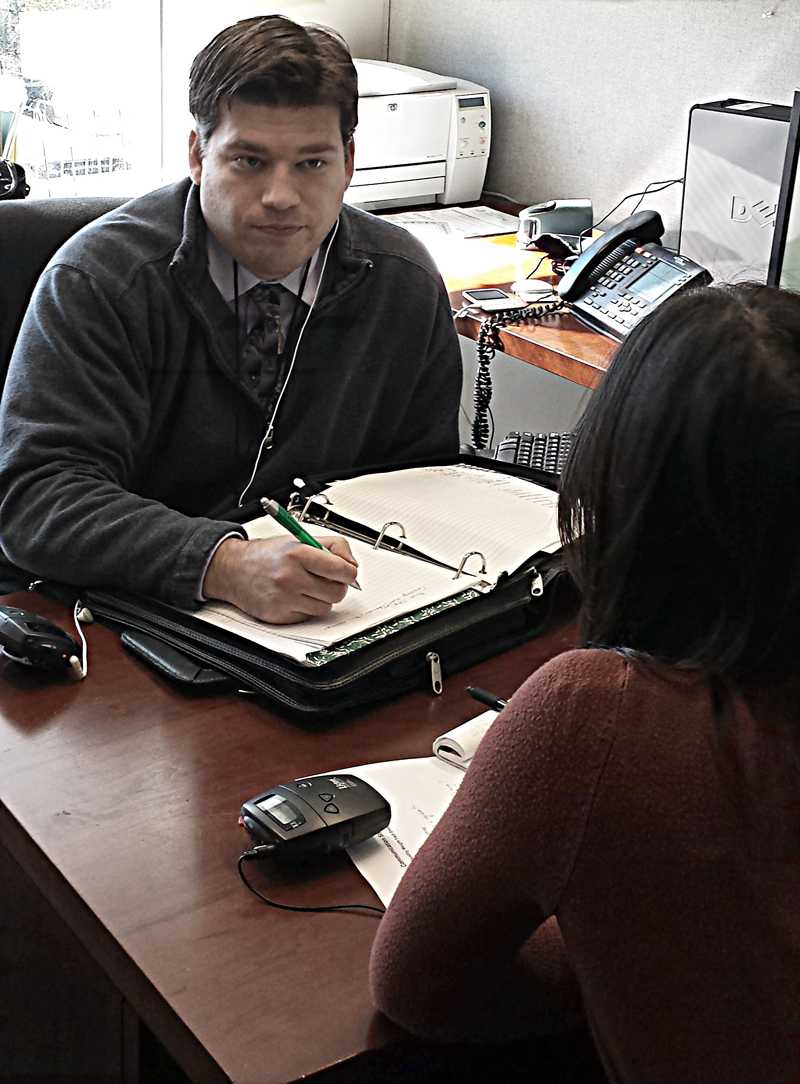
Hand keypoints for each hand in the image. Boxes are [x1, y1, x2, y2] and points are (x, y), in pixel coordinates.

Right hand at [202, 535, 358, 623]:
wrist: (233, 570)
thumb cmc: (267, 555)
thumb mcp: (299, 539)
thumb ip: (331, 546)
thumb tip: (351, 564)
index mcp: (297, 554)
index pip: (341, 569)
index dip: (349, 571)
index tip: (347, 572)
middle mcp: (290, 578)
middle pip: (337, 592)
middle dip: (337, 586)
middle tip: (327, 579)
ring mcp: (284, 599)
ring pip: (325, 607)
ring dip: (322, 598)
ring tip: (308, 587)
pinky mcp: (279, 616)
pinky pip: (309, 617)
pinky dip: (307, 608)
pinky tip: (295, 596)